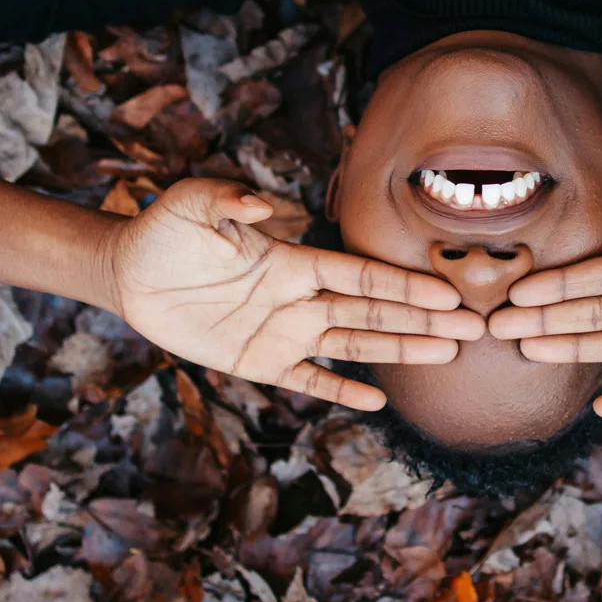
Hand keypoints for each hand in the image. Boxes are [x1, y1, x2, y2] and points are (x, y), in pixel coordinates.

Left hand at [101, 178, 483, 409]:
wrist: (129, 273)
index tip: (446, 292)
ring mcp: (282, 333)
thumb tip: (267, 208)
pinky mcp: (257, 363)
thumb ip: (229, 199)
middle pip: (372, 312)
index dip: (402, 285)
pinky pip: (307, 381)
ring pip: (353, 345)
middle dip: (422, 319)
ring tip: (446, 354)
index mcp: (292, 261)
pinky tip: (377, 402)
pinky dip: (340, 391)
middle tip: (472, 328)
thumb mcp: (192, 203)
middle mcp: (298, 298)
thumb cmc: (165, 230)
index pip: (359, 276)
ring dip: (400, 350)